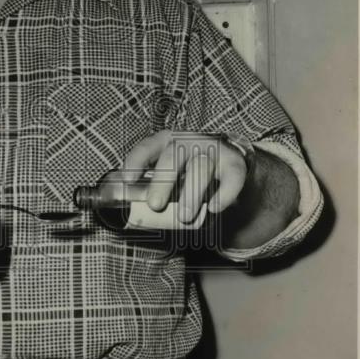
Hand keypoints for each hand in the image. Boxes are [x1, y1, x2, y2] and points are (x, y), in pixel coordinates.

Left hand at [110, 130, 248, 223]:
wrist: (229, 164)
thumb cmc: (188, 170)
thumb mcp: (168, 171)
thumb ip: (149, 184)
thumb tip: (125, 210)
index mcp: (167, 141)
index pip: (148, 146)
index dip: (136, 160)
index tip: (128, 180)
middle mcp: (189, 141)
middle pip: (173, 156)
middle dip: (162, 182)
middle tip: (155, 205)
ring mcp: (213, 151)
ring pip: (201, 168)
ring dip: (191, 194)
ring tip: (184, 217)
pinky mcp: (234, 165)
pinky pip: (231, 178)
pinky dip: (223, 194)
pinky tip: (213, 208)